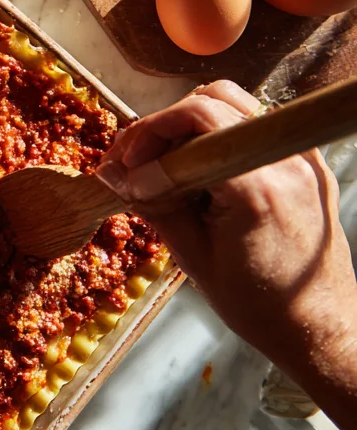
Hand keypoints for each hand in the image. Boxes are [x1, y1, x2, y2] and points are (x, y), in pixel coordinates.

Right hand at [96, 81, 356, 429]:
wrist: (318, 329)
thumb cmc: (259, 305)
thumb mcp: (193, 257)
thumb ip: (153, 205)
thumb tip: (112, 173)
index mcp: (259, 186)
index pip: (197, 117)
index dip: (150, 133)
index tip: (125, 165)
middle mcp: (289, 161)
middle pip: (214, 100)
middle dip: (165, 126)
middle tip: (137, 160)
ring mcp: (305, 160)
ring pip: (235, 107)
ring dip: (191, 129)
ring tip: (166, 167)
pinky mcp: (308, 166)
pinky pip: (254, 131)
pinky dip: (219, 141)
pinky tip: (200, 175)